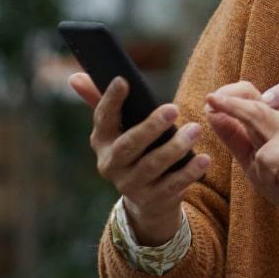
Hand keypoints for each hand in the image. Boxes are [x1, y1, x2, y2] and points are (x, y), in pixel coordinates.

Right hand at [69, 72, 209, 245]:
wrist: (147, 200)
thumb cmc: (136, 150)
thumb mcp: (119, 129)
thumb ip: (102, 101)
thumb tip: (74, 77)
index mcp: (102, 141)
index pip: (103, 118)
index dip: (110, 100)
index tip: (123, 80)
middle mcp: (111, 165)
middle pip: (128, 145)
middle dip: (150, 126)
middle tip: (174, 108)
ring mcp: (130, 186)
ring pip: (152, 165)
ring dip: (175, 147)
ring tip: (195, 129)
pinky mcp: (152, 201)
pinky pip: (172, 186)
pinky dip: (189, 172)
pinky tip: (204, 159)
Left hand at [204, 81, 278, 241]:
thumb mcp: (255, 163)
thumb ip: (236, 139)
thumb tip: (211, 114)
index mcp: (273, 124)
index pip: (253, 99)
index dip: (232, 96)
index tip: (210, 98)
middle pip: (258, 112)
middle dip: (234, 108)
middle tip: (211, 101)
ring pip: (267, 156)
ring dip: (268, 179)